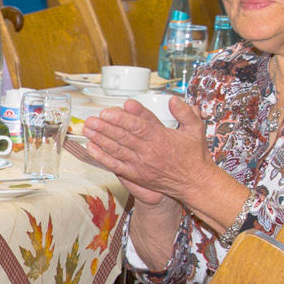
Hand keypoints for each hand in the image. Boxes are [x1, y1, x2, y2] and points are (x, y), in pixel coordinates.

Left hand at [71, 95, 210, 206]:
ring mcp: (140, 164)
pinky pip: (115, 165)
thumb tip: (174, 100)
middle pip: (122, 137)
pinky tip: (91, 148)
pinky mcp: (135, 174)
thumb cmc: (194, 155)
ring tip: (87, 129)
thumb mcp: (196, 129)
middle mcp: (148, 152)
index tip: (107, 112)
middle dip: (104, 127)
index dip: (120, 119)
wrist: (195, 183)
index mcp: (161, 138)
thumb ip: (186, 113)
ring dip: (100, 139)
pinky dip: (102, 157)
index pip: (137, 127)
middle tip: (90, 119)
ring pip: (116, 150)